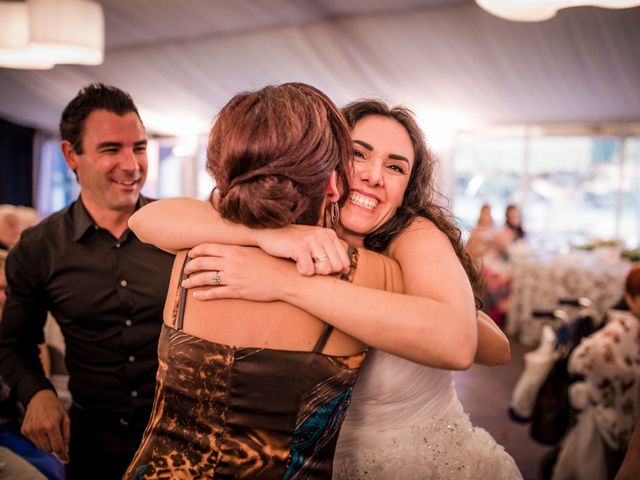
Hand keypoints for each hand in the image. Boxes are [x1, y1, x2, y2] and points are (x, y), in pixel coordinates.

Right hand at [21, 389, 69, 462]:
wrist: (40, 398)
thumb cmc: (55, 407)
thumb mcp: (66, 418)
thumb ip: (66, 434)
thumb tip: (66, 448)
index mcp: (51, 425)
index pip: (57, 446)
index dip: (62, 454)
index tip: (66, 459)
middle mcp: (39, 429)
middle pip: (48, 449)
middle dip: (54, 446)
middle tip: (57, 437)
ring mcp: (30, 430)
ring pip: (40, 447)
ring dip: (47, 443)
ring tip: (49, 430)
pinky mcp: (24, 431)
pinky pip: (34, 442)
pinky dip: (40, 439)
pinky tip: (41, 428)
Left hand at [183, 243, 298, 300]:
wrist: (285, 279)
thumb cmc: (274, 264)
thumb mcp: (256, 251)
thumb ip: (241, 250)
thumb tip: (232, 249)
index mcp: (235, 250)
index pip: (209, 248)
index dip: (196, 251)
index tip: (190, 254)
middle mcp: (230, 262)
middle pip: (203, 262)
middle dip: (190, 266)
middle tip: (185, 269)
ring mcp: (232, 277)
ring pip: (205, 278)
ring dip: (192, 281)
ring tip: (185, 283)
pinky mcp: (236, 291)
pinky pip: (215, 293)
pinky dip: (203, 294)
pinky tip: (197, 296)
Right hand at [255, 225, 349, 275]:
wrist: (268, 233)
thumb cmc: (292, 242)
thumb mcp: (315, 243)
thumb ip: (331, 253)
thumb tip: (346, 270)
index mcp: (329, 234)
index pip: (344, 262)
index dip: (334, 271)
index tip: (319, 267)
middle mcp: (323, 235)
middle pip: (336, 267)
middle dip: (324, 272)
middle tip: (310, 265)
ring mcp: (312, 240)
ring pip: (324, 270)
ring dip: (313, 272)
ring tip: (303, 263)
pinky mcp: (300, 247)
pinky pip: (309, 271)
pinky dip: (301, 272)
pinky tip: (295, 263)